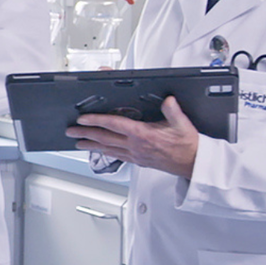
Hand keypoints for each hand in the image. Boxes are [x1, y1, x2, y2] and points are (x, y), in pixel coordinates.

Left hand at [65, 96, 198, 177]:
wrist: (195, 164)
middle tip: (71, 131)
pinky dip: (105, 152)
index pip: (114, 125)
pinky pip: (117, 156)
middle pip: (105, 138)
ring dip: (91, 145)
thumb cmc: (188, 145)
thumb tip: (167, 100)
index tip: (83, 118)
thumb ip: (173, 111)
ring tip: (77, 143)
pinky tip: (99, 151)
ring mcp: (136, 155)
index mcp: (143, 135)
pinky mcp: (139, 161)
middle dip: (85, 134)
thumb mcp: (182, 124)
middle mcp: (136, 146)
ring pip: (108, 149)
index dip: (96, 121)